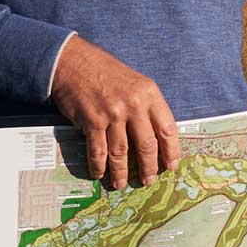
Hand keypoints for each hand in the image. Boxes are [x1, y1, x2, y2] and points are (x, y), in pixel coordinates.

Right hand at [48, 36, 180, 189]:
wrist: (75, 63)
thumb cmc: (107, 73)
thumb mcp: (136, 83)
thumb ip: (147, 106)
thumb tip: (156, 137)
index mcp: (150, 94)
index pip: (167, 129)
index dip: (171, 151)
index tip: (171, 166)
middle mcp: (134, 105)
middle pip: (146, 145)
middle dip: (148, 167)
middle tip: (148, 180)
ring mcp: (113, 114)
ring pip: (121, 153)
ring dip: (121, 172)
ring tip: (122, 183)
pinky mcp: (92, 122)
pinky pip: (98, 151)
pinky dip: (99, 166)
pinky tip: (100, 174)